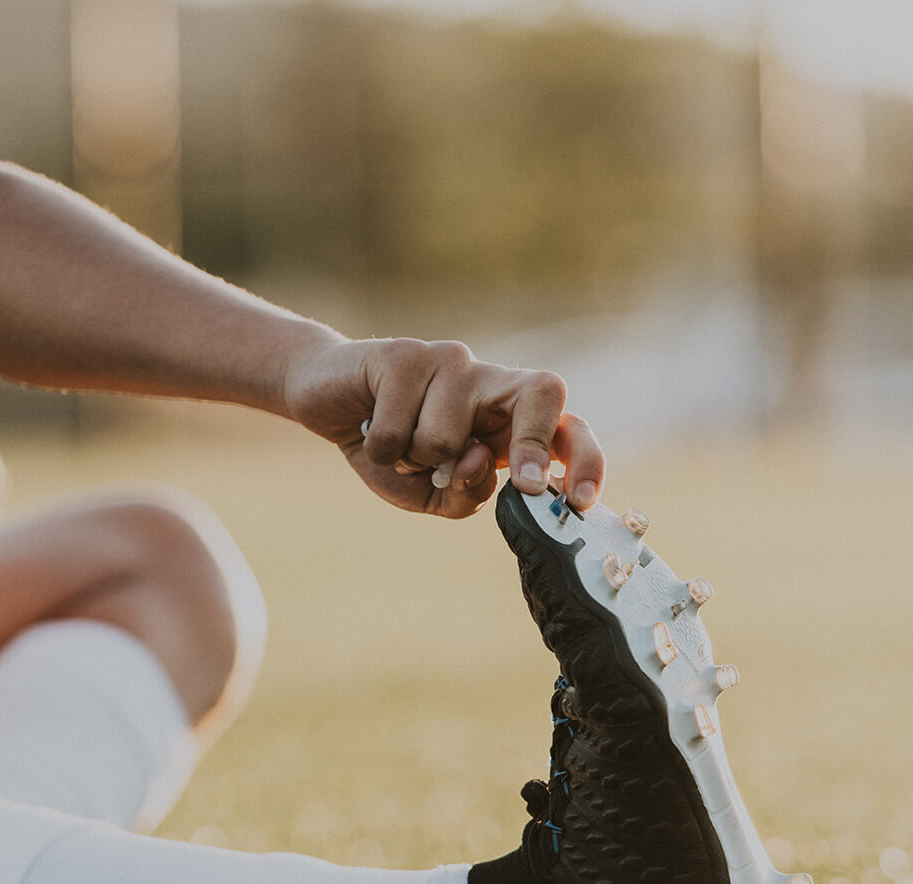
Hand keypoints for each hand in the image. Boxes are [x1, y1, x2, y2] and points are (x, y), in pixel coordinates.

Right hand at [282, 337, 604, 518]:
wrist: (327, 402)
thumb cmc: (391, 449)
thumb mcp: (429, 493)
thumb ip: (463, 494)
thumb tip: (483, 468)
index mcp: (509, 417)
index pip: (567, 428)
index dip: (585, 460)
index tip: (581, 499)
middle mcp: (489, 381)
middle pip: (541, 393)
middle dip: (534, 443)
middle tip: (521, 483)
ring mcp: (451, 361)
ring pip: (447, 438)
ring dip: (412, 461)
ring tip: (396, 446)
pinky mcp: (406, 354)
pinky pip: (397, 429)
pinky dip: (379, 449)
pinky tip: (367, 427)